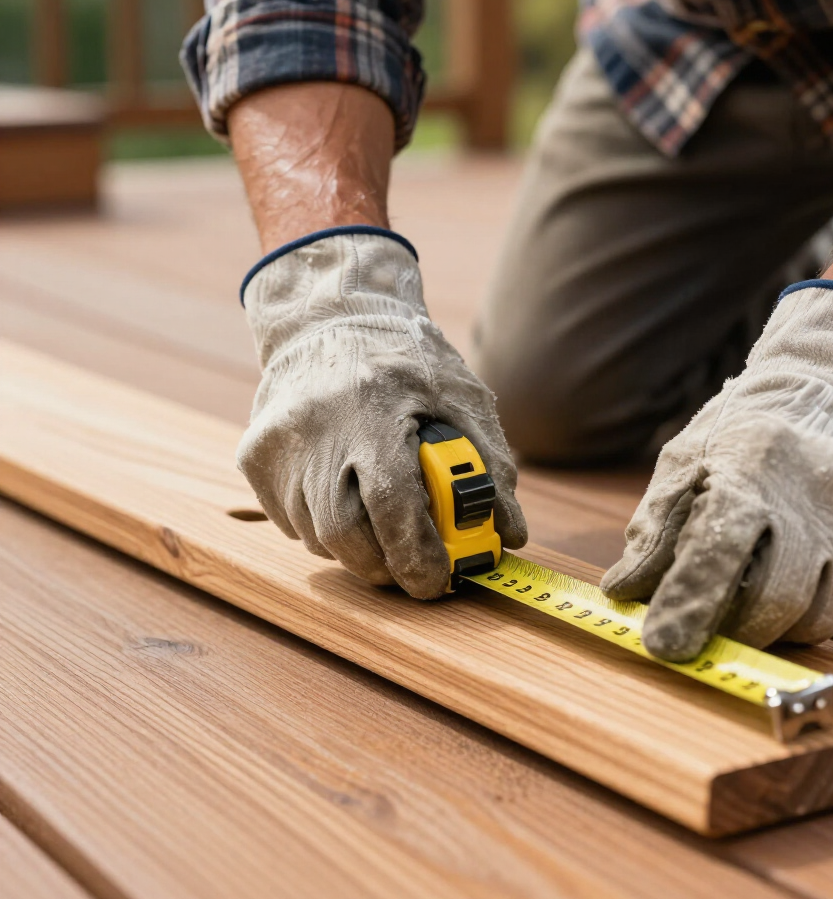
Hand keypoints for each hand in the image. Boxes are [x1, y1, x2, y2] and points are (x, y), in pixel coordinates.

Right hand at [238, 229, 526, 597]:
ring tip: (383, 524)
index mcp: (373, 407)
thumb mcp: (461, 396)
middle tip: (414, 570)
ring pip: (315, 534)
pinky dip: (323, 528)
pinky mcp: (254, 455)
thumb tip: (511, 532)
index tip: (438, 581)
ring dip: (356, 547)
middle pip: (343, 533)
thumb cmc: (405, 357)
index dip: (416, 554)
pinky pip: (289, 521)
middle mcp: (317, 427)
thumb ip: (491, 465)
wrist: (329, 317)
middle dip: (384, 566)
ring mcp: (278, 443)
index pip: (391, 503)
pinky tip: (346, 497)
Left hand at [600, 285, 832, 659]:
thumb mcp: (688, 461)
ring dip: (779, 624)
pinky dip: (822, 618)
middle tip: (713, 625)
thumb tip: (623, 592)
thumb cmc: (747, 434)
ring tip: (761, 587)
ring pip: (819, 619)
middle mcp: (818, 494)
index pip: (717, 550)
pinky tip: (808, 580)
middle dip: (735, 627)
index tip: (663, 644)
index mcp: (750, 468)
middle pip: (775, 601)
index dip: (688, 603)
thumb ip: (655, 527)